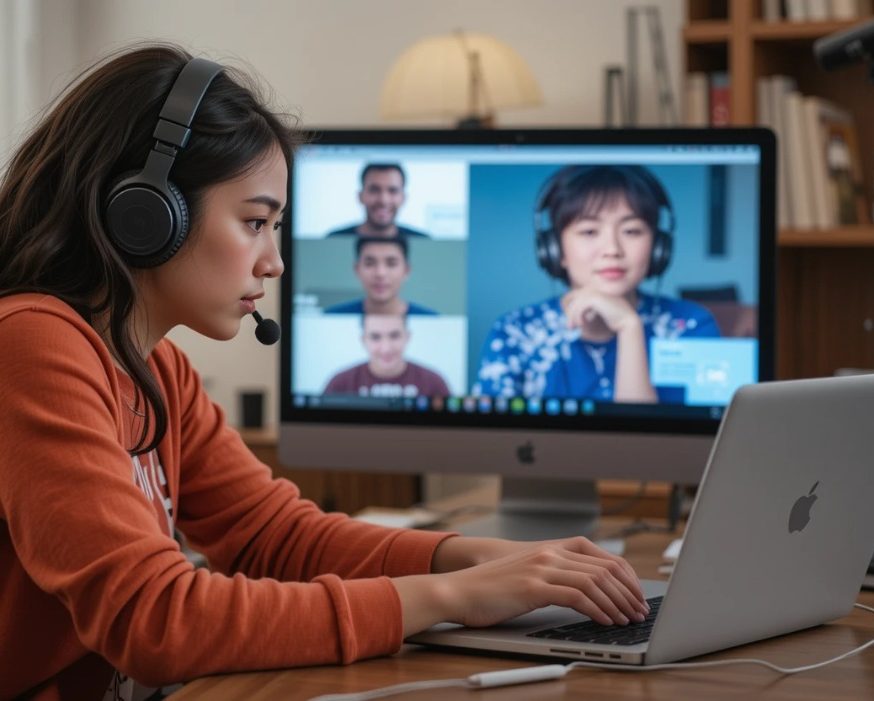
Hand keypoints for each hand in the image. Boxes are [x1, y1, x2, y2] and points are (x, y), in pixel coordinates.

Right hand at [395, 536, 647, 636]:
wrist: (458, 590)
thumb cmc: (491, 588)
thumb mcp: (528, 574)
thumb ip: (555, 575)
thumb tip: (588, 593)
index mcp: (551, 548)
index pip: (602, 556)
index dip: (625, 576)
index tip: (636, 594)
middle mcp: (550, 553)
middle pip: (604, 568)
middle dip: (628, 591)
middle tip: (639, 611)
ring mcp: (541, 568)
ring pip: (594, 581)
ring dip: (617, 603)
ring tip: (628, 619)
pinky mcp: (533, 587)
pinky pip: (577, 596)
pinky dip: (597, 610)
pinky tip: (605, 621)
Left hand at [562, 288, 639, 334]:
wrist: (628, 322)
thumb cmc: (614, 320)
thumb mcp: (598, 313)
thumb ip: (586, 310)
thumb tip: (570, 314)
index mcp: (595, 289)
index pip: (573, 295)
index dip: (569, 309)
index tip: (572, 323)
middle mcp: (594, 288)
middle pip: (572, 299)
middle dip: (569, 314)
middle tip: (570, 328)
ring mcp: (595, 291)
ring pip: (576, 304)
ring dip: (573, 317)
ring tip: (576, 327)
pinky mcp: (596, 298)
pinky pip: (580, 307)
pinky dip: (578, 317)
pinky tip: (583, 324)